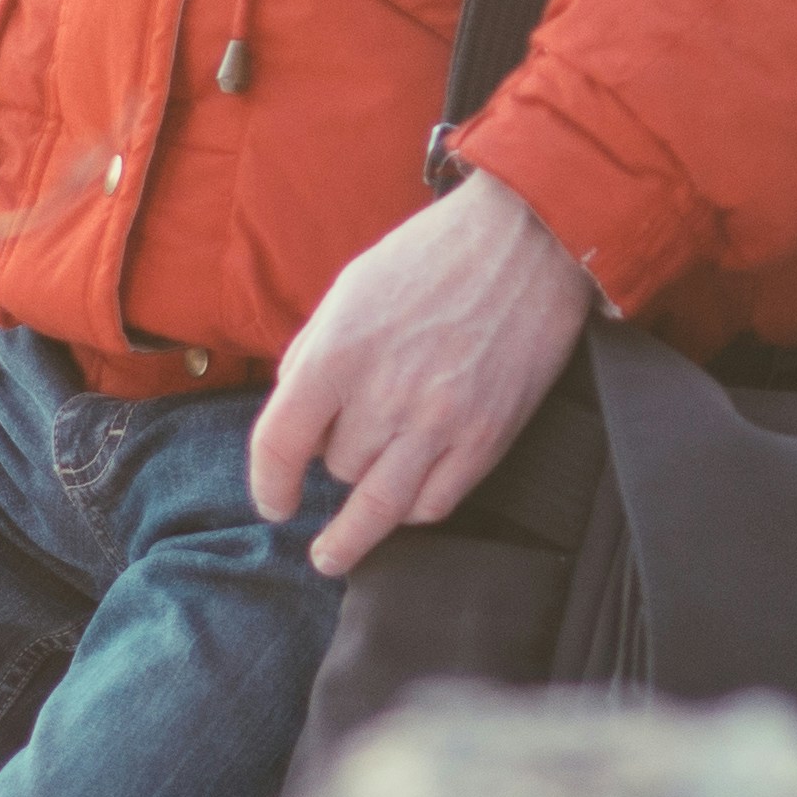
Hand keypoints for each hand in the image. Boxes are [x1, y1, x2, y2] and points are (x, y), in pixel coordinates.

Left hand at [251, 170, 595, 577]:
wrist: (528, 242)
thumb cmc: (434, 255)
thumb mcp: (350, 287)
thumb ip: (313, 351)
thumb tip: (292, 410)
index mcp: (339, 352)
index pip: (281, 442)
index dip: (267, 483)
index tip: (273, 502)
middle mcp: (386, 395)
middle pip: (338, 468)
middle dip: (335, 463)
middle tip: (348, 447)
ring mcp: (440, 422)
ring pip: (380, 509)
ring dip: (353, 534)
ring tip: (336, 554)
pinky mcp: (488, 437)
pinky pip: (437, 502)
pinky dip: (412, 512)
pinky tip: (403, 510)